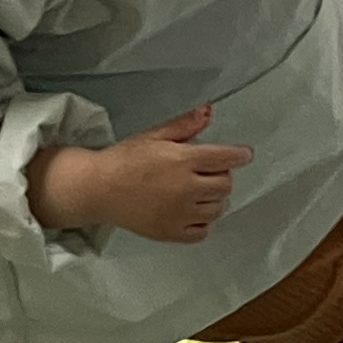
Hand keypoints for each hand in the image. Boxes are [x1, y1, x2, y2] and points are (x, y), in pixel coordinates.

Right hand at [34, 103, 250, 241]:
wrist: (98, 189)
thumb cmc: (126, 158)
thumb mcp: (155, 135)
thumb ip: (185, 125)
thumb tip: (209, 110)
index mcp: (183, 160)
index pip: (226, 159)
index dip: (239, 155)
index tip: (244, 155)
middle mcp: (186, 189)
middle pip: (225, 185)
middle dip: (222, 175)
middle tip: (209, 171)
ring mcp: (179, 214)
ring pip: (217, 209)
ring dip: (214, 198)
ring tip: (199, 191)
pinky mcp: (171, 233)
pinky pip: (202, 231)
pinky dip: (203, 222)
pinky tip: (192, 211)